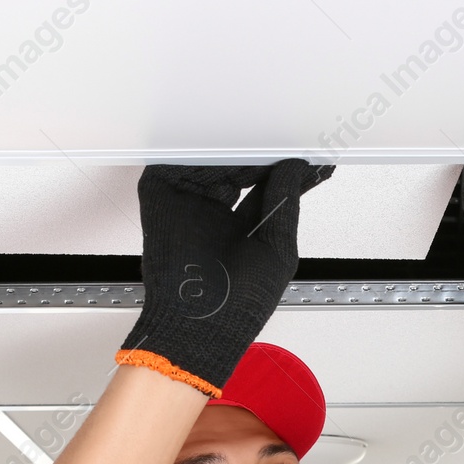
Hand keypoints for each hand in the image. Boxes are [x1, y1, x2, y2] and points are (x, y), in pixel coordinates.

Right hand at [118, 160, 333, 395]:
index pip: (263, 187)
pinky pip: (177, 165)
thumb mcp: (278, 248)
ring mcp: (189, 206)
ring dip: (231, 153)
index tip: (302, 152)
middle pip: (236, 170)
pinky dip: (199, 156)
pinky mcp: (162, 200)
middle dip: (258, 156)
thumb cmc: (240, 303)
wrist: (201, 323)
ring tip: (255, 146)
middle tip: (278, 140)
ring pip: (209, 163)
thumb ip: (285, 205)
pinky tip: (223, 155)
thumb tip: (295, 169)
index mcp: (245, 230)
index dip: (281, 169)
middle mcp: (216, 216)